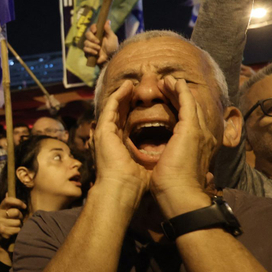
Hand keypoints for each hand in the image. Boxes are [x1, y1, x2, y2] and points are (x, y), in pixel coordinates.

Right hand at [0, 197, 26, 240]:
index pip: (8, 200)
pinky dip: (18, 231)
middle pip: (16, 212)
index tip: (24, 207)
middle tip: (17, 220)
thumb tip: (7, 192)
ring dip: (19, 226)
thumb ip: (8, 204)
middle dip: (20, 217)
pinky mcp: (2, 231)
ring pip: (18, 222)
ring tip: (14, 227)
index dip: (18, 202)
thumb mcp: (5, 213)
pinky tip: (13, 233)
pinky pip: (17, 229)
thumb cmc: (6, 224)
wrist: (0, 239)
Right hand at [83, 21, 117, 65]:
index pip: (93, 27)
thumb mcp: (112, 37)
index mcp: (99, 33)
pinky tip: (96, 53)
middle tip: (98, 42)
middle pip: (87, 34)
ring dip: (92, 45)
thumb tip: (108, 20)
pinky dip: (90, 50)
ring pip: (86, 42)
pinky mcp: (88, 51)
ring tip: (99, 49)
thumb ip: (109, 30)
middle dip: (92, 38)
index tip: (95, 30)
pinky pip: (85, 48)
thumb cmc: (113, 47)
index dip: (93, 27)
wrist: (110, 58)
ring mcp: (90, 44)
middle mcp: (93, 37)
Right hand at [92, 80, 149, 205]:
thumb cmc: (136, 183)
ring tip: (133, 83)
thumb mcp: (148, 164)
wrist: (122, 189)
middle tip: (141, 87)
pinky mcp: (103, 130)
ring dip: (123, 93)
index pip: (128, 123)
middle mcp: (110, 138)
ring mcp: (104, 133)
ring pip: (115, 107)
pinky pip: (111, 107)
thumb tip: (168, 156)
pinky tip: (127, 86)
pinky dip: (119, 95)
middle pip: (121, 112)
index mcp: (120, 146)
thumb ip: (152, 156)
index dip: (138, 111)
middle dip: (130, 99)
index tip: (151, 102)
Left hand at [150, 76, 214, 216]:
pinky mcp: (191, 129)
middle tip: (166, 85)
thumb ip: (175, 159)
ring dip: (178, 90)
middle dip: (178, 95)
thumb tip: (170, 160)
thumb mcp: (174, 169)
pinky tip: (173, 82)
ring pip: (189, 103)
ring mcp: (199, 131)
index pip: (188, 121)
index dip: (178, 108)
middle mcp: (202, 136)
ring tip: (166, 81)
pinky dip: (180, 91)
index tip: (166, 99)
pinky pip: (187, 102)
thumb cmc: (173, 188)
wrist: (179, 195)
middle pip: (191, 109)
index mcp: (197, 146)